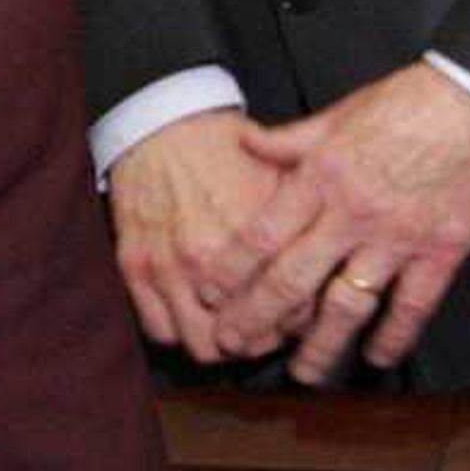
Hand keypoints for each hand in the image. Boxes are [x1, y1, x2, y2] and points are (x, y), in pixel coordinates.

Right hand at [105, 107, 287, 360]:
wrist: (159, 124)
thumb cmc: (222, 148)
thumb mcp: (280, 175)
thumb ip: (309, 224)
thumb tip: (335, 267)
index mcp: (251, 236)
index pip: (292, 313)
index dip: (303, 324)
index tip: (301, 319)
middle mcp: (207, 258)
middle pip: (248, 342)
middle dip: (261, 342)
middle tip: (266, 330)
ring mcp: (167, 266)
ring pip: (202, 346)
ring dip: (219, 345)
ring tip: (229, 330)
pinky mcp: (134, 266)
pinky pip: (159, 330)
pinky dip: (178, 332)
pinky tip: (192, 317)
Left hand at [199, 65, 469, 380]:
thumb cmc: (414, 102)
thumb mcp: (341, 112)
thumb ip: (292, 139)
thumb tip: (246, 142)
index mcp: (321, 177)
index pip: (262, 233)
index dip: (231, 269)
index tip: (208, 294)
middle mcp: (352, 213)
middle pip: (294, 278)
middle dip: (257, 317)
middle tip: (233, 345)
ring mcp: (398, 237)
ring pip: (349, 304)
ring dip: (323, 344)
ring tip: (305, 372)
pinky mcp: (444, 251)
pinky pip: (414, 305)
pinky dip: (395, 335)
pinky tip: (379, 356)